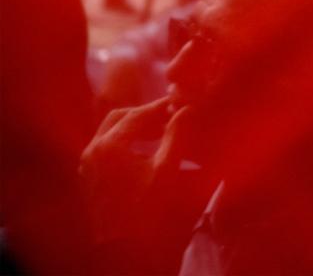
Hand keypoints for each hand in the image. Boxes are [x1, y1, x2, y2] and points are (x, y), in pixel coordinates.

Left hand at [80, 96, 208, 264]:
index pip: (139, 114)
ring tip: (163, 130)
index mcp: (109, 146)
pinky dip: (127, 141)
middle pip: (120, 117)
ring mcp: (88, 164)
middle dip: (146, 113)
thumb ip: (177, 135)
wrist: (123, 249)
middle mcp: (92, 151)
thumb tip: (186, 109)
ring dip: (136, 126)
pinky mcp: (90, 176)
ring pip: (111, 131)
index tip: (183, 102)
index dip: (162, 107)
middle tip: (171, 115)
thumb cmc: (147, 211)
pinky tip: (148, 148)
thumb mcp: (167, 170)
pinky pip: (107, 147)